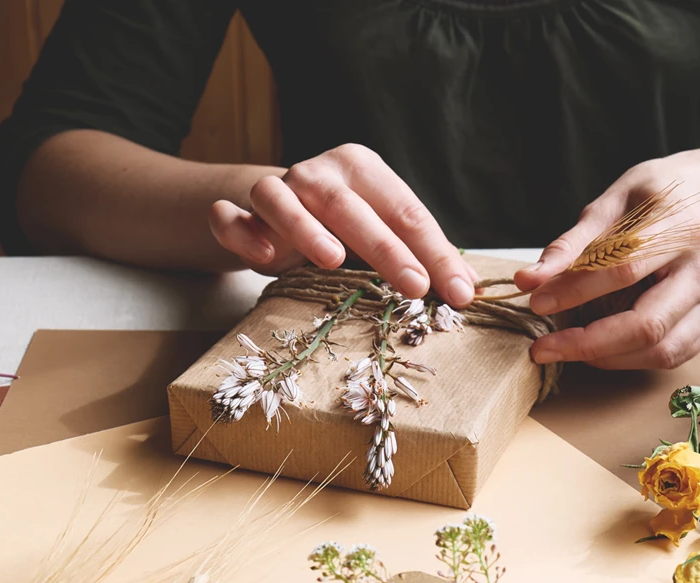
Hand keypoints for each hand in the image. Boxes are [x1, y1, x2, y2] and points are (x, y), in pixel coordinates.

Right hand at [208, 144, 476, 306]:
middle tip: (416, 286)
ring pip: (281, 198)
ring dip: (304, 227)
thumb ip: (423, 254)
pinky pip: (229, 214)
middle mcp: (319, 173)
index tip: (460, 295)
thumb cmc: (341, 224)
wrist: (272, 210)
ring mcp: (274, 187)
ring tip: (332, 260)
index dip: (436, 255)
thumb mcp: (384, 233)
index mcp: (364, 170)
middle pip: (350, 207)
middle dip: (386, 249)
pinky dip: (240, 229)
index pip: (406, 212)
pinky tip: (261, 254)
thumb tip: (469, 288)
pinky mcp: (237, 209)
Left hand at [513, 149, 699, 369]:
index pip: (624, 269)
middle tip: (544, 348)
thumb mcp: (612, 202)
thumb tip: (527, 280)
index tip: (537, 303)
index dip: (577, 291)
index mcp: (680, 227)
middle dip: (589, 344)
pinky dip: (632, 359)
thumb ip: (572, 243)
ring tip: (569, 348)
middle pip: (649, 324)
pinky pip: (674, 355)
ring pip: (663, 350)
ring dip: (609, 358)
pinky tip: (603, 349)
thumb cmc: (656, 197)